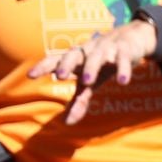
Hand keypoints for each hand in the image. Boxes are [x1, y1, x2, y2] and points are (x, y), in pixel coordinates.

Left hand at [30, 18, 158, 124]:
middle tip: (60, 76)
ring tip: (88, 81)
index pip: (56, 59)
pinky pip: (123, 59)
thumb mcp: (92, 81)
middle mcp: (88, 51)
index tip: (30, 75)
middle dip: (66, 64)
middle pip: (74, 54)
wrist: (131, 39)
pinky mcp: (125, 51)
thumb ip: (80, 100)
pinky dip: (123, 69)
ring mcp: (106, 49)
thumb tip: (67, 123)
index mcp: (77, 57)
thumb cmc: (103, 62)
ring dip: (92, 67)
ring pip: (97, 56)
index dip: (43, 66)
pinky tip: (123, 82)